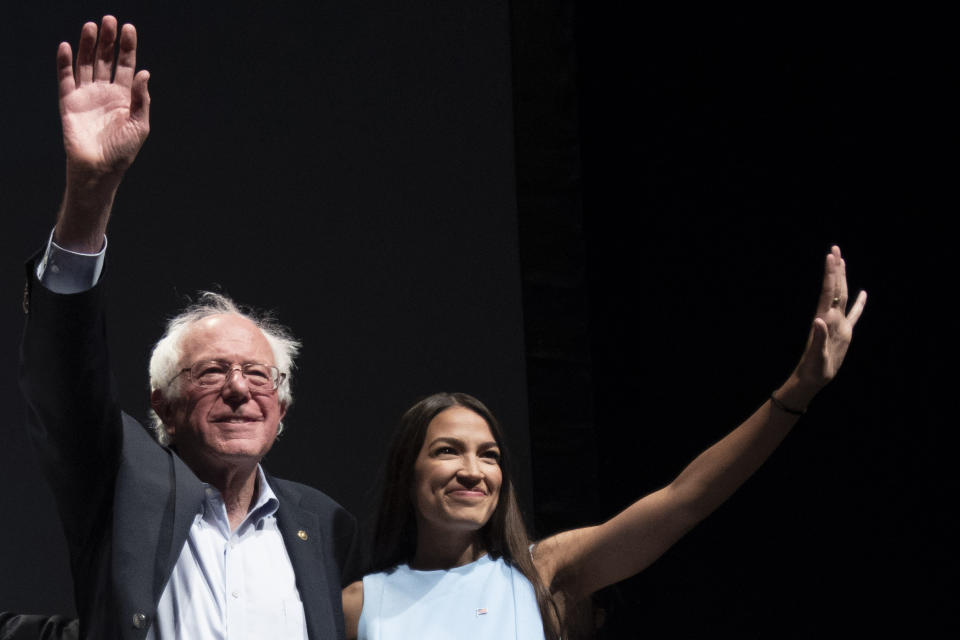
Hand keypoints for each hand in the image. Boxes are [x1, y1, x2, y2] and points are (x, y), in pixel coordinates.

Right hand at [59, 16, 149, 177]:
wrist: (98, 169)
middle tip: (109, 20)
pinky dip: (65, 62)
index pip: (127, 65)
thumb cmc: (122, 151)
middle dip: (108, 40)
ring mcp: (87, 95)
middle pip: (105, 59)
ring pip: (85, 63)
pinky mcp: (69, 102)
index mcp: (125, 96)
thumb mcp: (140, 125)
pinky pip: (65, 77)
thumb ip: (142, 99)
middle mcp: (106, 92)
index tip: (128, 28)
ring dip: (87, 45)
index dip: (127, 47)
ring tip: (91, 26)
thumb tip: (144, 72)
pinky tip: (68, 46)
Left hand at [791, 245, 866, 395]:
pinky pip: (854, 315)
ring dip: (842, 279)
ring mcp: (838, 324)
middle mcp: (830, 318)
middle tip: (834, 249)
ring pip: (842, 296)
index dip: (830, 274)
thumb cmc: (812, 369)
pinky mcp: (844, 333)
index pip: (829, 292)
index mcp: (824, 320)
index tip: (831, 256)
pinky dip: (859, 304)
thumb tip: (818, 321)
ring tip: (843, 262)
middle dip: (835, 269)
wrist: (812, 379)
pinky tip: (863, 294)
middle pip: (835, 288)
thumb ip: (817, 338)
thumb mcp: (816, 355)